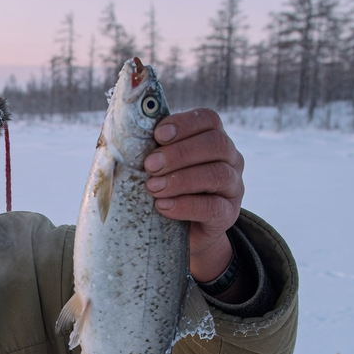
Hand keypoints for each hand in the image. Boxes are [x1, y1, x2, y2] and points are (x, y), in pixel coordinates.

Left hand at [143, 108, 244, 282]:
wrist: (185, 233)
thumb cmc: (167, 191)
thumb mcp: (160, 168)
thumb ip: (151, 151)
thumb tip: (120, 141)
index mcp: (214, 138)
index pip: (208, 119)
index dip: (184, 124)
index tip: (158, 135)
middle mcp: (230, 159)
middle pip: (215, 144)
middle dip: (179, 153)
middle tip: (150, 165)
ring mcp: (233, 186)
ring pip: (217, 174)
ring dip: (181, 179)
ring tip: (153, 187)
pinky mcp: (228, 214)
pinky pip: (213, 207)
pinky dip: (186, 205)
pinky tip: (163, 206)